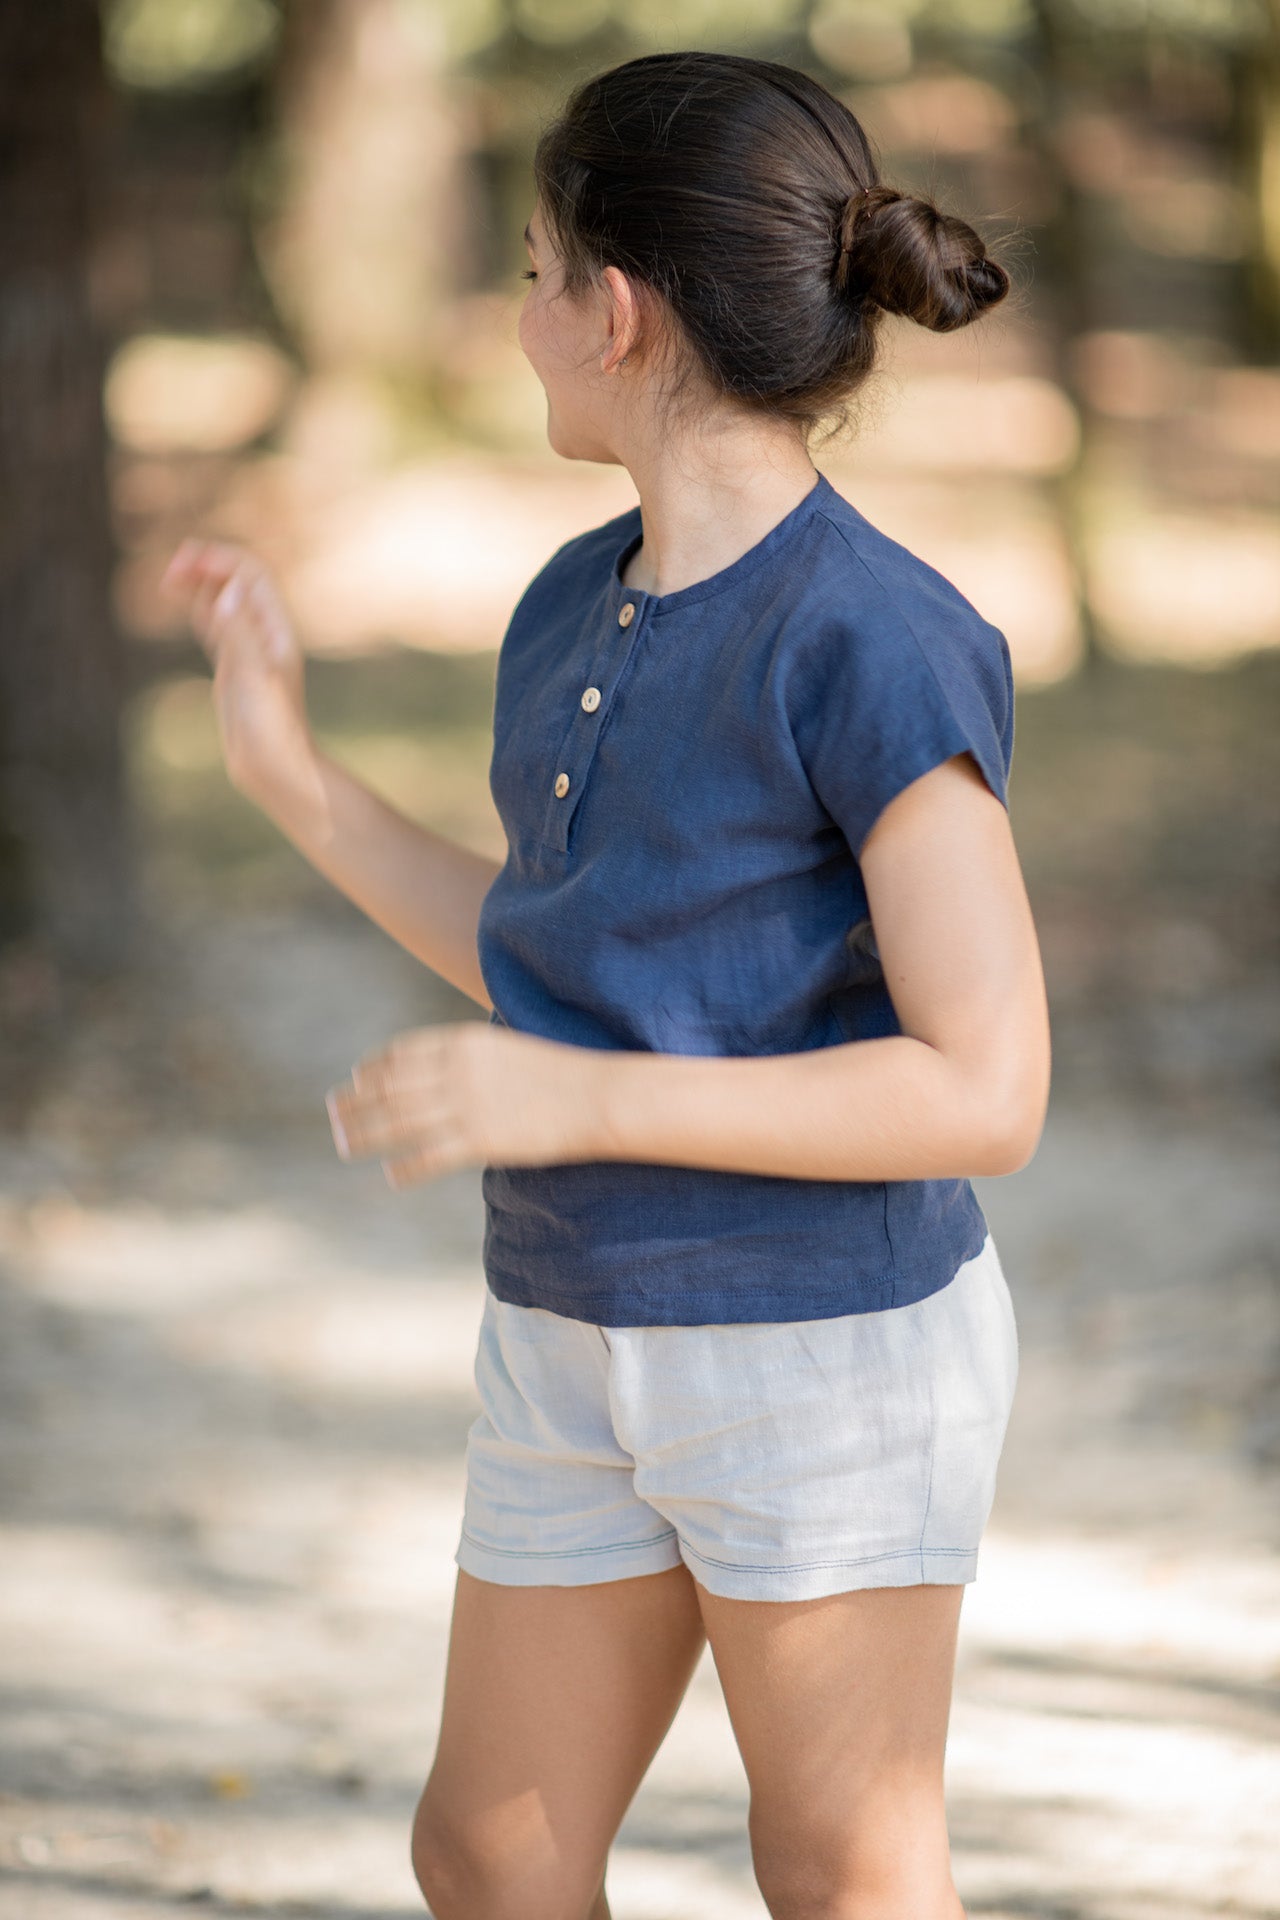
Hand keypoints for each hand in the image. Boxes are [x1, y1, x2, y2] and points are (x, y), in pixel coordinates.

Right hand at [160, 538, 313, 799]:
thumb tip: (227, 591)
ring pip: (222, 605)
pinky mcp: (233, 670)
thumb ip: (239, 633)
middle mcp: (264, 636)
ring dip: (199, 586)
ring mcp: (248, 652)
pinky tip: (181, 602)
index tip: (185, 561)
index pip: (251, 576)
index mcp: (275, 631)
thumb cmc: (273, 729)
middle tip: (170, 573)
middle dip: (205, 568)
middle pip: (235, 583)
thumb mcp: (254, 677)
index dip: (220, 561)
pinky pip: (215, 629)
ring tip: (167, 581)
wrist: (275, 769)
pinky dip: (197, 611)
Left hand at [324, 1021, 609, 1187]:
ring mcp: (465, 1107)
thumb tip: (438, 1068)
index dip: (370, 1070)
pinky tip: (391, 1175)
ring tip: (344, 1145)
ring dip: (365, 1134)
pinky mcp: (480, 1142)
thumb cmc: (557, 1071)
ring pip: (397, 1123)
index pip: (399, 1055)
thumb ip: (468, 1055)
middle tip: (333, 1114)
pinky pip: (428, 1157)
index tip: (354, 1081)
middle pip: (388, 1088)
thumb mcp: (505, 1047)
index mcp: (461, 1043)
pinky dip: (405, 1167)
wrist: (596, 1096)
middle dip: (355, 1102)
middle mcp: (455, 1072)